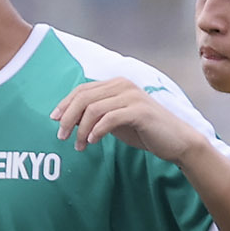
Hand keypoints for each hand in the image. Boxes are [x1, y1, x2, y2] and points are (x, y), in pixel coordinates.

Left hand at [50, 76, 213, 165]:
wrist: (175, 141)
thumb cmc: (144, 130)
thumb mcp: (115, 121)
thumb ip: (95, 116)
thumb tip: (67, 119)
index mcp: (116, 84)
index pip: (82, 89)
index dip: (65, 104)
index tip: (54, 120)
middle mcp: (123, 85)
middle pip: (84, 97)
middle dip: (68, 117)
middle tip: (61, 136)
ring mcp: (132, 96)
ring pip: (94, 109)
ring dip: (80, 129)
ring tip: (79, 145)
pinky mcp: (139, 111)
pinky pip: (109, 119)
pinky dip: (96, 131)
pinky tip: (92, 142)